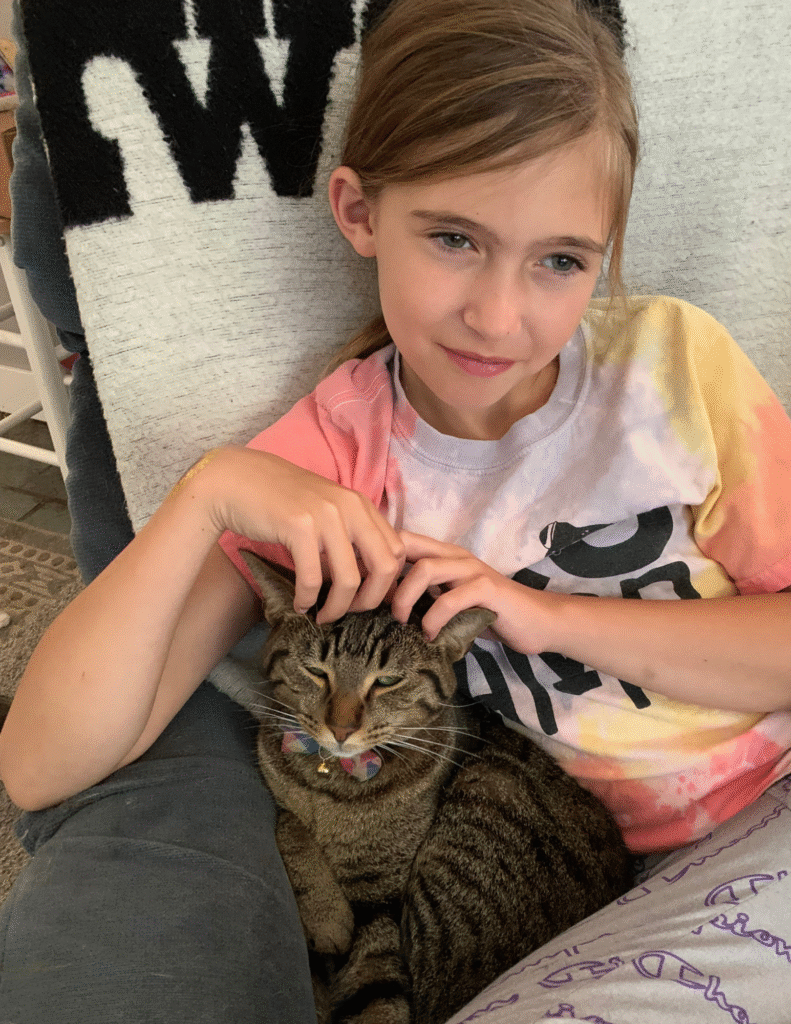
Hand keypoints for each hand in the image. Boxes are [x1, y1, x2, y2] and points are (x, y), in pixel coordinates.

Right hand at [193, 447, 405, 621]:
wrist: (237, 481)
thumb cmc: (282, 501)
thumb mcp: (328, 509)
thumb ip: (352, 533)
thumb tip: (371, 578)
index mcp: (361, 504)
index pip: (398, 551)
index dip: (388, 582)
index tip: (367, 598)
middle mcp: (350, 507)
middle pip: (385, 567)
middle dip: (370, 600)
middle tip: (350, 613)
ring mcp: (326, 515)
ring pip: (349, 579)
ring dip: (337, 608)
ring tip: (323, 616)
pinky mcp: (298, 527)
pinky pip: (312, 578)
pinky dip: (307, 599)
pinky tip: (300, 604)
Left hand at [392, 531, 556, 653]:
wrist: (537, 621)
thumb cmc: (490, 613)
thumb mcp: (451, 600)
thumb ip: (425, 595)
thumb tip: (383, 607)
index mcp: (444, 555)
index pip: (401, 540)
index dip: (377, 559)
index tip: (365, 589)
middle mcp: (456, 556)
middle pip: (405, 547)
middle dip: (384, 578)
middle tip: (376, 609)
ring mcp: (472, 570)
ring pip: (425, 569)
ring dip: (404, 598)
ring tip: (401, 623)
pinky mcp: (487, 590)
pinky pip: (450, 599)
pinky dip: (433, 619)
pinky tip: (430, 636)